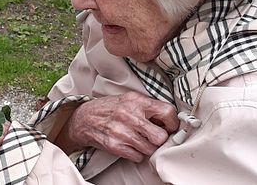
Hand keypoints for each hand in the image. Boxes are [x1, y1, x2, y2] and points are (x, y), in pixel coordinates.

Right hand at [56, 92, 178, 162]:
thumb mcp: (129, 99)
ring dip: (148, 148)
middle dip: (160, 139)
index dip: (172, 123)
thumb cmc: (109, 108)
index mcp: (136, 101)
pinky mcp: (115, 145)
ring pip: (150, 149)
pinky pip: (137, 157)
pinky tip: (130, 145)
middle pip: (161, 137)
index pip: (167, 112)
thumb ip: (148, 107)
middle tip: (155, 137)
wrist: (84, 118)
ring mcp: (121, 132)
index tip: (169, 127)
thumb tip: (169, 121)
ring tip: (140, 140)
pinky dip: (136, 154)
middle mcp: (129, 115)